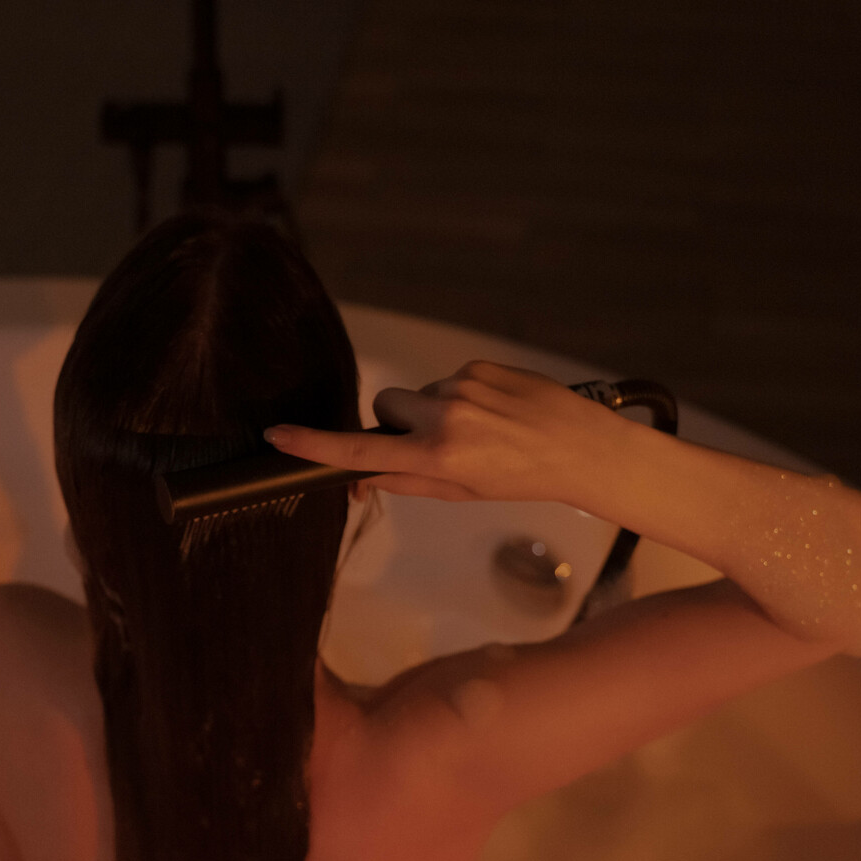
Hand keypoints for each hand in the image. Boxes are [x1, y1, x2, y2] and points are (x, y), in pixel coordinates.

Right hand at [263, 360, 620, 503]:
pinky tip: (494, 412)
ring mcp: (462, 387)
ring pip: (418, 395)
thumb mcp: (461, 493)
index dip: (316, 446)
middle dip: (396, 423)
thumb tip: (363, 475)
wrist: (581, 446)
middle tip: (433, 445)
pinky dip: (460, 397)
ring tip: (480, 431)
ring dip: (433, 412)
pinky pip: (447, 381)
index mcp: (438, 457)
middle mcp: (445, 417)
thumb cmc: (521, 477)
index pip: (362, 450)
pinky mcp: (478, 366)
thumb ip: (407, 481)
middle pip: (385, 408)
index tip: (279, 436)